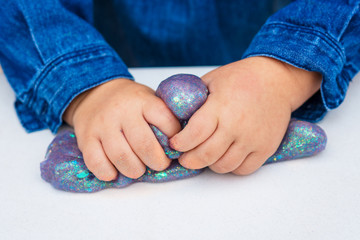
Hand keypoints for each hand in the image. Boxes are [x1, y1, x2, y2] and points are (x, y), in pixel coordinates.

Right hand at [63, 79, 180, 180]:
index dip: (175, 140)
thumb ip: (163, 116)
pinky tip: (115, 171)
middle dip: (157, 162)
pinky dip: (108, 173)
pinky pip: (96, 162)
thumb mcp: (149, 99)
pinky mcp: (86, 138)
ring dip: (135, 170)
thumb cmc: (129, 102)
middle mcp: (122, 111)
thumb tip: (183, 141)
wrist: (94, 92)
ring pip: (122, 157)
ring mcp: (102, 125)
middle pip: (145, 145)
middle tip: (159, 164)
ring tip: (139, 169)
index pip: (166, 123)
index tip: (174, 147)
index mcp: (143, 101)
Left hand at [170, 57, 320, 174]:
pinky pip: (243, 170)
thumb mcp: (212, 80)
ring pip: (223, 166)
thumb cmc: (241, 79)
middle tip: (185, 157)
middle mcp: (237, 125)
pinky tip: (225, 156)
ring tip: (205, 155)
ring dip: (210, 164)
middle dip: (189, 160)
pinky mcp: (266, 148)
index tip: (174, 144)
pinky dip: (231, 167)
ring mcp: (253, 138)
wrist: (277, 80)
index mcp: (220, 106)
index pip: (194, 134)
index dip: (179, 144)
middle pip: (206, 155)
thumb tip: (173, 116)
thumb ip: (193, 99)